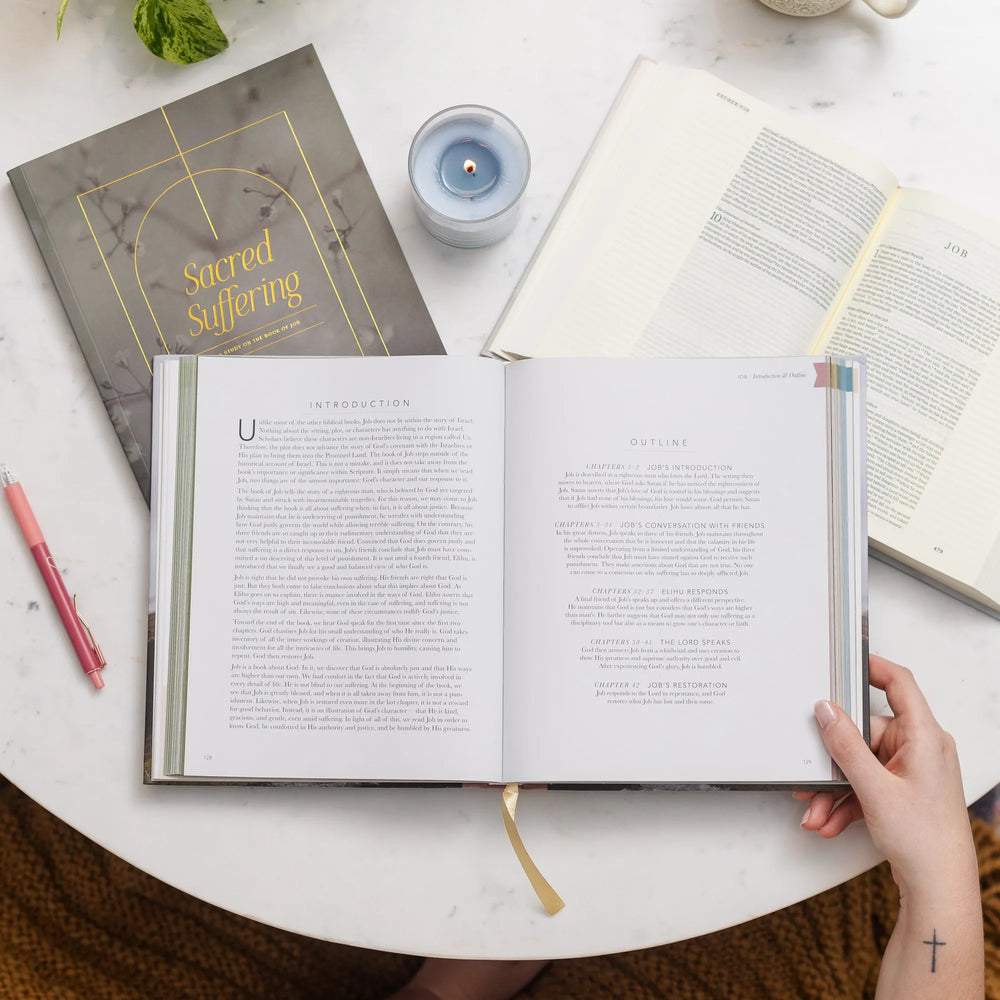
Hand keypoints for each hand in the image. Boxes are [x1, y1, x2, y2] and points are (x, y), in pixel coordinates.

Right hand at [797, 654, 974, 894]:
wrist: (939, 889)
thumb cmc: (925, 841)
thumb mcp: (874, 788)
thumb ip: (845, 745)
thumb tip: (826, 710)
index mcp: (924, 736)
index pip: (899, 683)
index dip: (871, 666)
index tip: (841, 660)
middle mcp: (921, 748)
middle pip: (865, 734)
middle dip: (833, 763)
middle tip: (811, 778)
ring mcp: (912, 770)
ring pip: (861, 764)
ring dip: (835, 790)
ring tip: (817, 812)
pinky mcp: (904, 790)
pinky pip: (866, 784)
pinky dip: (846, 802)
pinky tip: (830, 821)